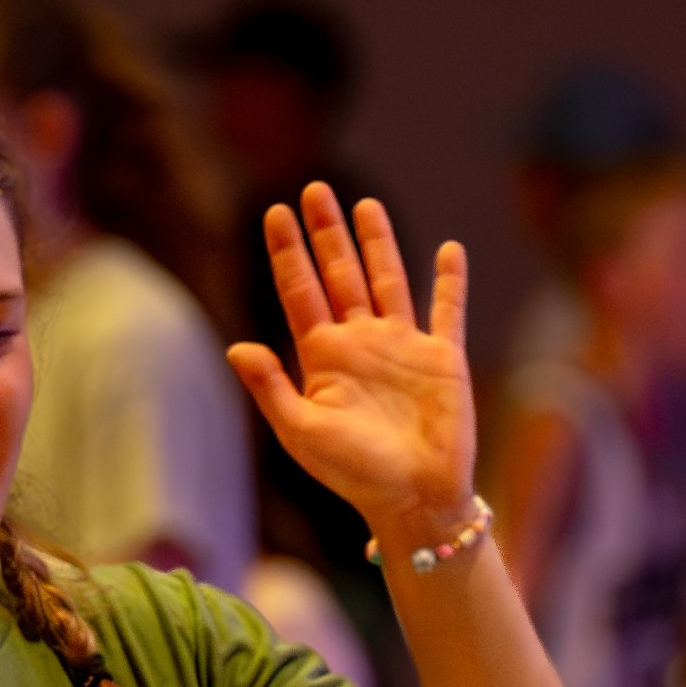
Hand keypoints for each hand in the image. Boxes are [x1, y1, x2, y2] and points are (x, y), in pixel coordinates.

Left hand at [228, 185, 476, 542]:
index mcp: (323, 358)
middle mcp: (361, 344)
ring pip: (387, 280)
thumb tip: (235, 347)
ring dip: (377, 243)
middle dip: (326, 233)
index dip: (286, 252)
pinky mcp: (443, 359)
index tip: (274, 213)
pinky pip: (447, 311)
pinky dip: (450, 282)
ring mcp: (403, 348)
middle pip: (339, 274)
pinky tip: (449, 251)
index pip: (299, 291)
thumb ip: (271, 387)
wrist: (414, 498)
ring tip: (364, 205)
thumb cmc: (354, 474)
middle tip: (314, 188)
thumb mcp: (302, 432)